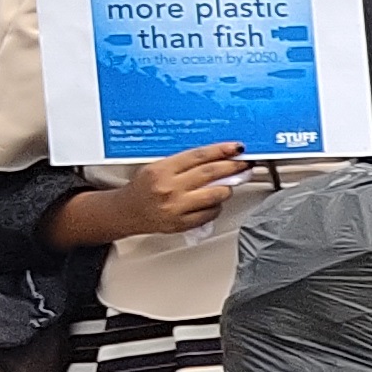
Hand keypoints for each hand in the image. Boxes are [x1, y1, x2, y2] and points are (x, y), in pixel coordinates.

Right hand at [53, 143, 246, 246]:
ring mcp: (177, 208)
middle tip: (244, 164)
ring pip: (215, 195)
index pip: (199, 156)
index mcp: (163, 170)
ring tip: (228, 183)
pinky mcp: (182, 224)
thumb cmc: (143, 188)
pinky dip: (216, 206)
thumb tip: (217, 160)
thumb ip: (185, 164)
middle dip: (233, 167)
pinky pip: (210, 213)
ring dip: (227, 188)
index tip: (236, 148)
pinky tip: (213, 201)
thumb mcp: (158, 167)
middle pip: (211, 174)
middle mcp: (170, 188)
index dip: (221, 150)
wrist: (127, 212)